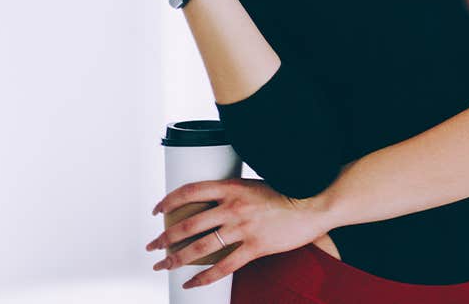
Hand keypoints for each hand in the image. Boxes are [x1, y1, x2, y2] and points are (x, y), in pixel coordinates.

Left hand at [146, 178, 330, 289]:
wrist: (316, 203)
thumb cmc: (289, 192)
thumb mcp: (255, 185)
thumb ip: (234, 194)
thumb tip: (213, 204)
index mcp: (232, 187)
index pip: (189, 191)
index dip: (168, 201)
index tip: (157, 211)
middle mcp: (233, 207)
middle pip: (188, 224)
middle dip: (164, 238)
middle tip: (153, 246)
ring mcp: (244, 228)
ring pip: (200, 247)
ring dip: (177, 259)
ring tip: (164, 265)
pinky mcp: (256, 247)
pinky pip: (223, 267)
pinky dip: (204, 277)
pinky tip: (192, 283)